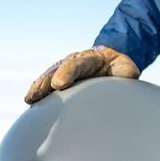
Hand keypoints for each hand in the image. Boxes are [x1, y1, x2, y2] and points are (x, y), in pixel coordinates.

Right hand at [25, 46, 139, 103]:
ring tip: (29, 98)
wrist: (108, 59)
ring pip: (48, 77)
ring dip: (38, 88)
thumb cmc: (117, 65)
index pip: (75, 66)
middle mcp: (72, 62)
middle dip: (46, 82)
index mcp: (89, 59)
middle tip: (36, 94)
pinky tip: (29, 101)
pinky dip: (38, 91)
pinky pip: (46, 84)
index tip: (59, 84)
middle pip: (56, 71)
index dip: (66, 73)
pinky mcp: (60, 78)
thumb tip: (130, 73)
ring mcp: (64, 70)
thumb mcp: (125, 65)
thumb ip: (126, 69)